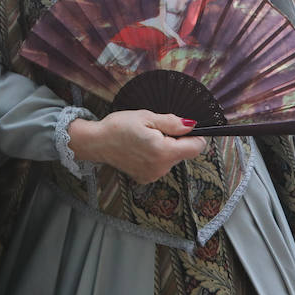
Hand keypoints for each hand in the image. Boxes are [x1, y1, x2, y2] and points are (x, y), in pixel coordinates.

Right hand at [67, 111, 206, 183]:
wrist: (97, 142)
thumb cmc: (119, 126)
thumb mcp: (146, 117)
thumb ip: (172, 123)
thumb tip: (192, 126)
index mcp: (163, 151)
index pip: (196, 148)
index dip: (195, 135)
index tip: (183, 128)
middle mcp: (161, 168)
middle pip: (183, 153)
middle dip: (176, 140)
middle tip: (155, 129)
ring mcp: (153, 175)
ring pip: (172, 159)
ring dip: (165, 148)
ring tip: (146, 139)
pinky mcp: (146, 178)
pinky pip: (161, 166)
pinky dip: (156, 157)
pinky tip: (141, 149)